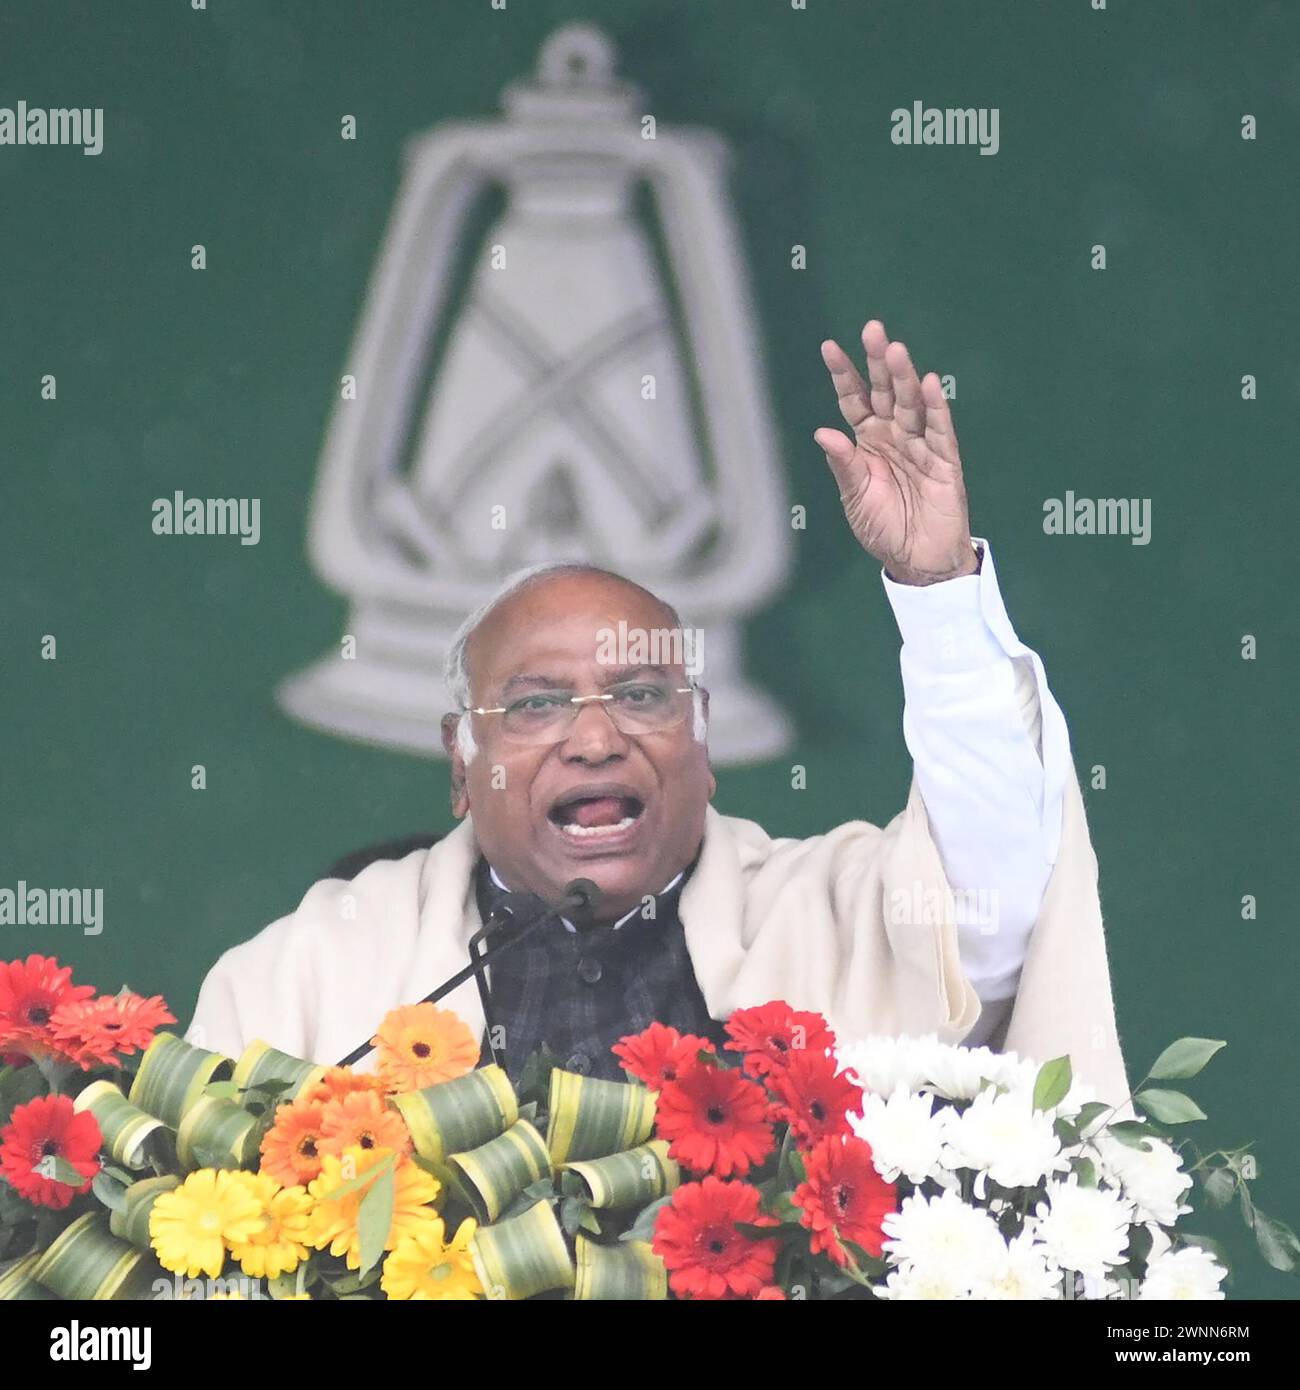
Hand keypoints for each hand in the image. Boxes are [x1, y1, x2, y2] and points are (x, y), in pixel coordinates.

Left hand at [815, 320, 976, 584]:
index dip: (843, 374)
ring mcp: (920, 445)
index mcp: (868, 441)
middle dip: (878, 362)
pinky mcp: (944, 461)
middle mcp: (894, 435)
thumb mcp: (856, 498)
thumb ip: (844, 465)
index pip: (853, 400)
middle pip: (884, 391)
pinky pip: (940, 430)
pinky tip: (930, 383)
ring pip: (912, 404)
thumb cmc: (883, 528)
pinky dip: (936, 407)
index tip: (829, 347)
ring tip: (896, 351)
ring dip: (904, 378)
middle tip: (873, 329)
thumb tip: (822, 432)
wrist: (917, 560)